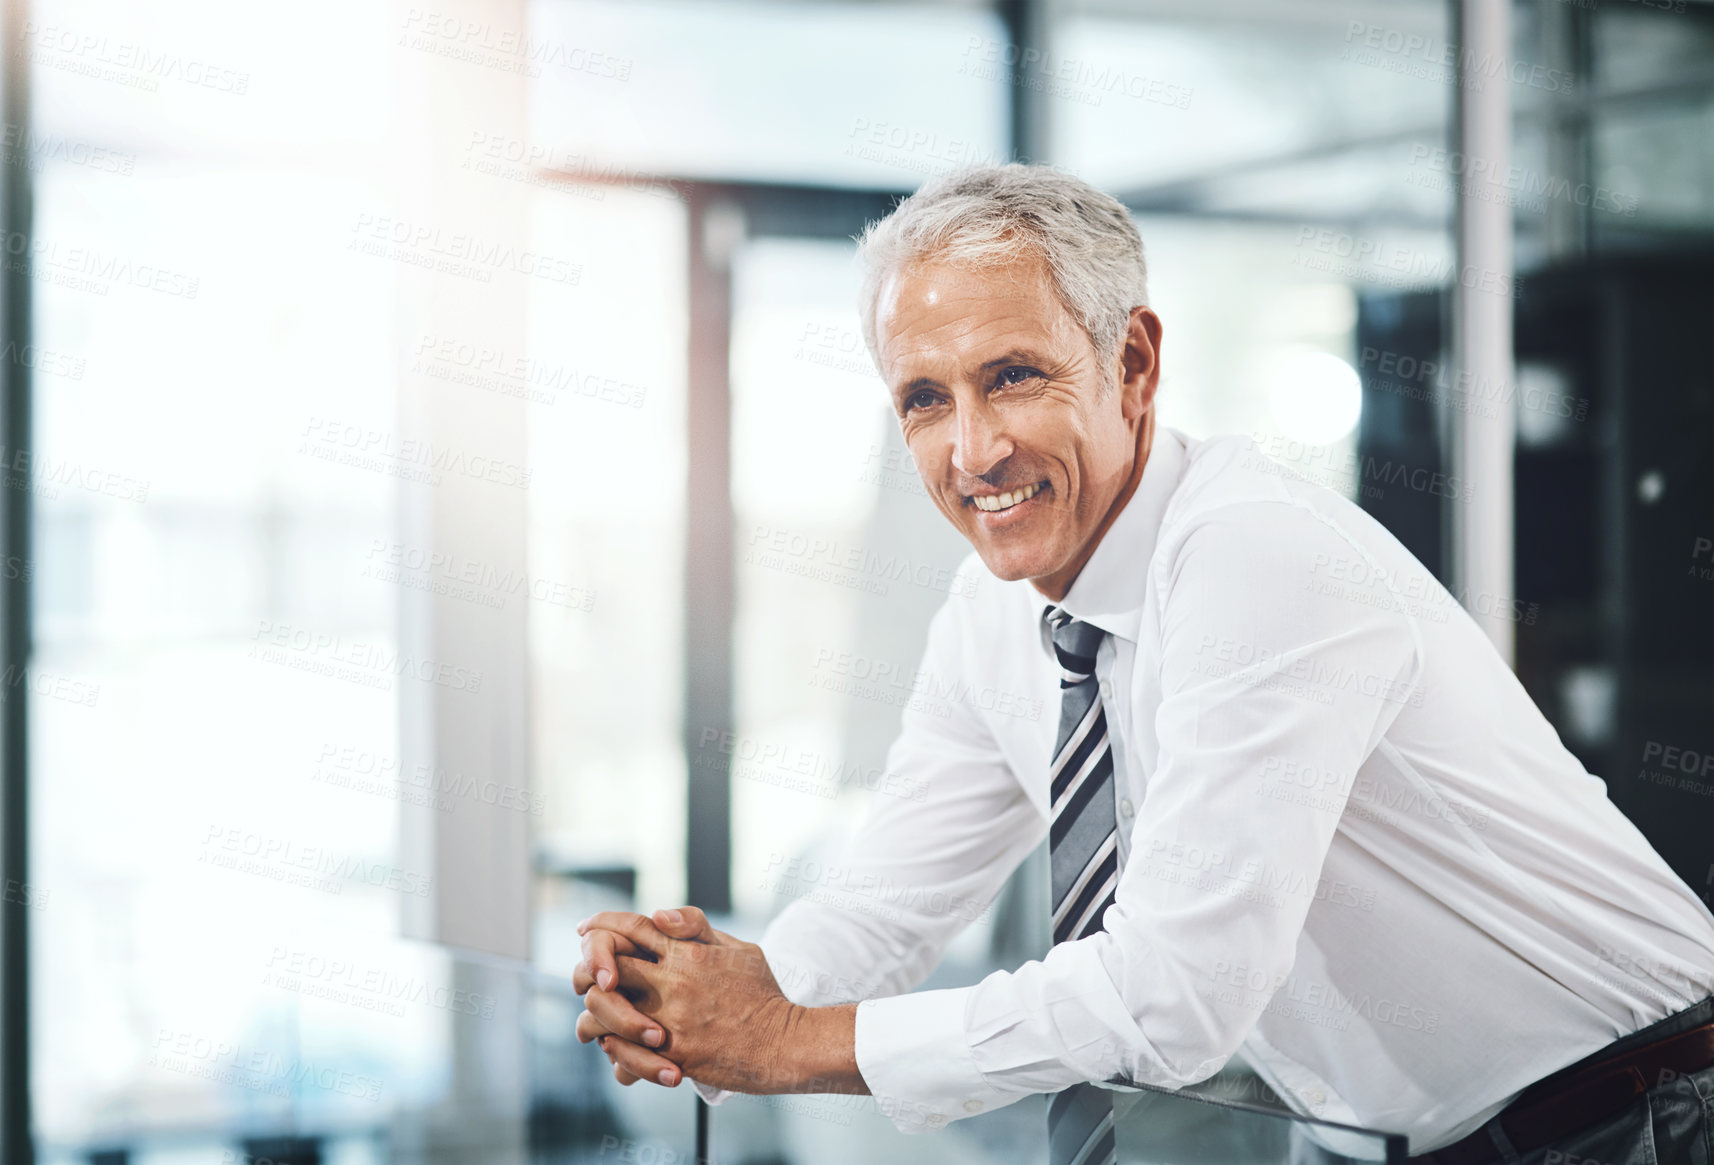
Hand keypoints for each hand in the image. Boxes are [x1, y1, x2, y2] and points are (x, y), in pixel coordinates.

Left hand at [575, 906, 803, 1092]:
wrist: (783, 1043)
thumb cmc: (762, 994)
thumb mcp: (738, 948)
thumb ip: (696, 929)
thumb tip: (659, 914)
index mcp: (688, 953)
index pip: (631, 927)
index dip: (602, 924)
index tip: (584, 928)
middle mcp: (675, 982)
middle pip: (608, 964)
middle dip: (588, 967)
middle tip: (586, 976)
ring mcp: (670, 1019)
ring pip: (604, 1008)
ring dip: (594, 1011)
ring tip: (594, 1017)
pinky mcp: (671, 1054)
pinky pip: (621, 1048)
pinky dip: (610, 1045)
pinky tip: (613, 1044)